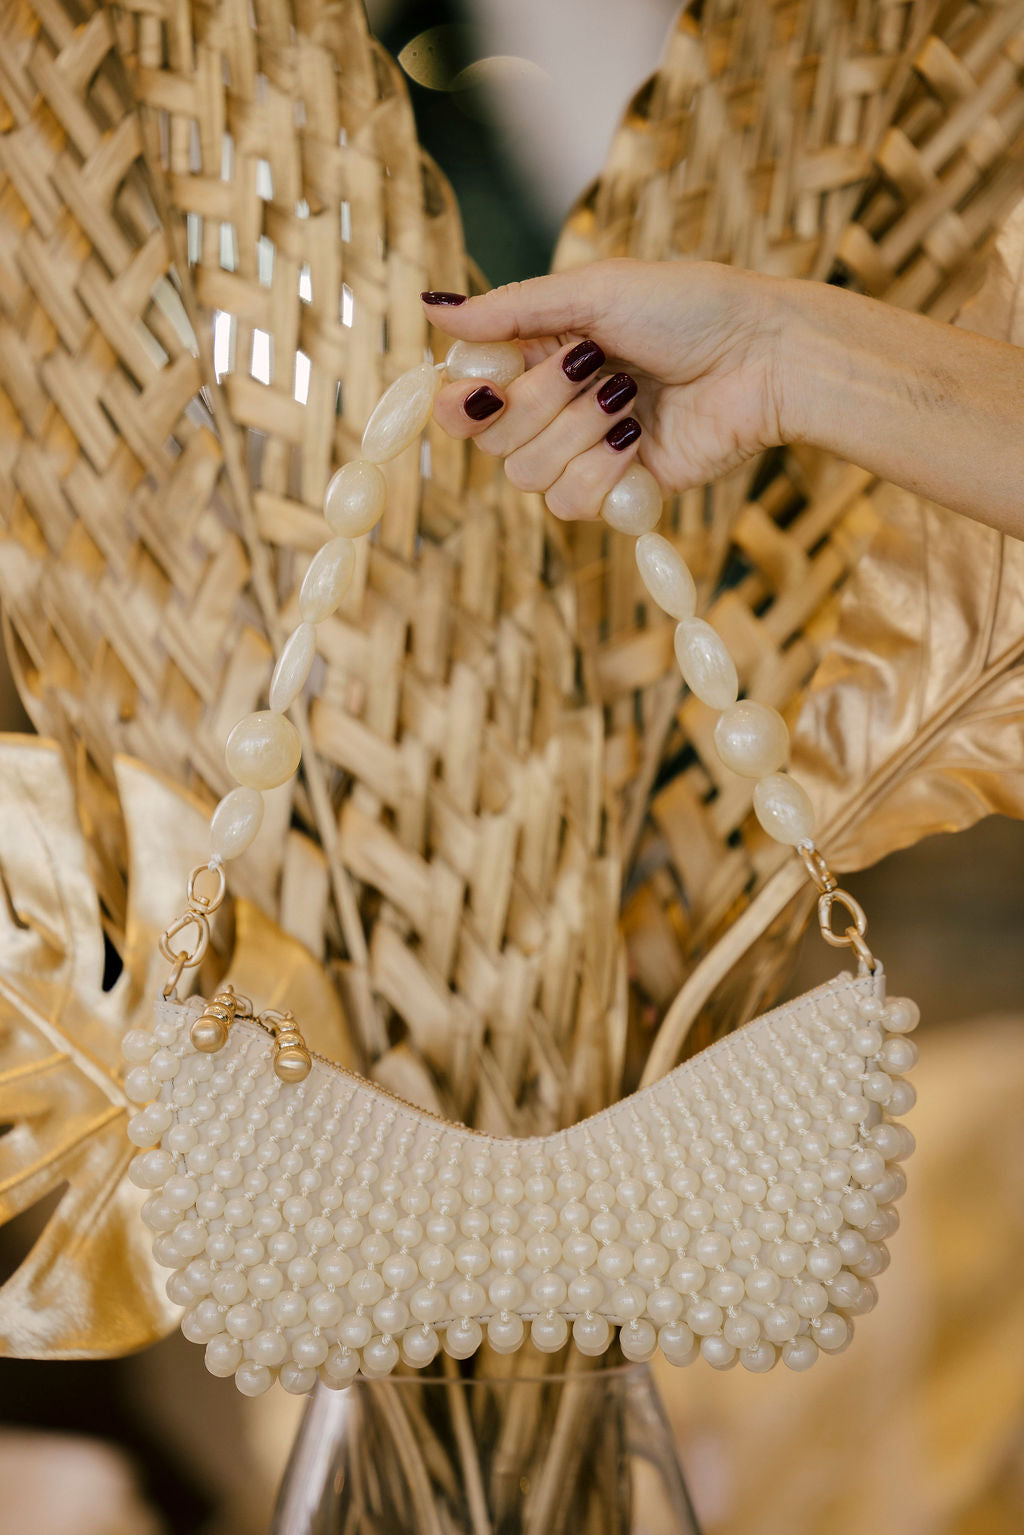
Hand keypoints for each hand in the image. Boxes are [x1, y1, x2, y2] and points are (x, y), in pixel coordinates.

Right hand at [422, 259, 787, 517]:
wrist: (765, 359)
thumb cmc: (690, 308)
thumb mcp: (593, 293)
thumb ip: (509, 310)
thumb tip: (431, 306)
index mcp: (541, 355)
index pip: (466, 397)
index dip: (461, 402)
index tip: (481, 390)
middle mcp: (555, 407)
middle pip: (493, 441)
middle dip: (539, 403)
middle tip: (594, 363)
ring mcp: (586, 453)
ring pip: (529, 476)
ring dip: (577, 433)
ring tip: (629, 397)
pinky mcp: (620, 492)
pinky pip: (571, 504)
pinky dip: (602, 470)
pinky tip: (639, 438)